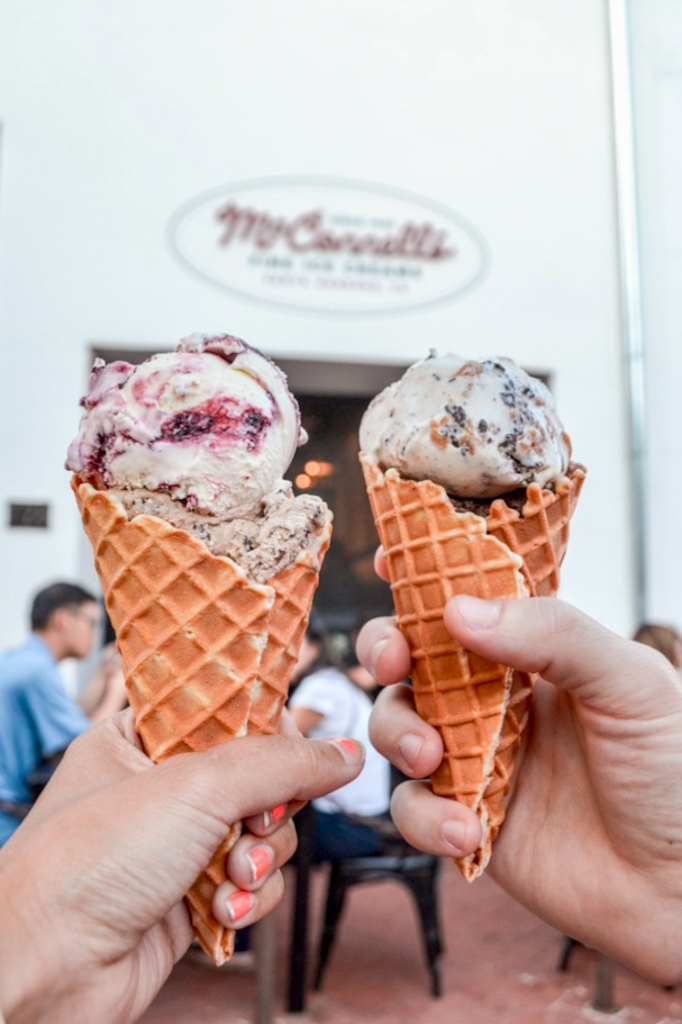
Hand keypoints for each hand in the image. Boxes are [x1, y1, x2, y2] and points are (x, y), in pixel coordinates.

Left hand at [0, 709, 363, 1023]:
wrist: (45, 972)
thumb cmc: (86, 865)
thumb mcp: (194, 787)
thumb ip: (280, 763)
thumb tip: (344, 752)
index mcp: (138, 739)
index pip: (226, 710)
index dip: (264, 729)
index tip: (287, 746)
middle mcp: (156, 790)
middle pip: (258, 777)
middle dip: (269, 808)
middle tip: (253, 822)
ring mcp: (173, 846)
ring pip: (263, 834)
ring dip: (261, 859)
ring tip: (232, 877)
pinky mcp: (188, 899)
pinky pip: (252, 885)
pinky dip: (250, 898)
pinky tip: (224, 910)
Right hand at [360, 589, 681, 984]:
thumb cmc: (674, 771)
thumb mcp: (629, 683)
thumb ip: (552, 635)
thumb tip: (459, 610)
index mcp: (533, 651)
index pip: (469, 598)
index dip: (421, 575)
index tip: (387, 560)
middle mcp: (494, 697)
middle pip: (411, 654)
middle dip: (384, 646)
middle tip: (393, 660)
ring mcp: (475, 756)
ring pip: (396, 723)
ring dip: (397, 732)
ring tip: (431, 757)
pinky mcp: (465, 816)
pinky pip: (413, 807)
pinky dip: (425, 816)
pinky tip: (466, 828)